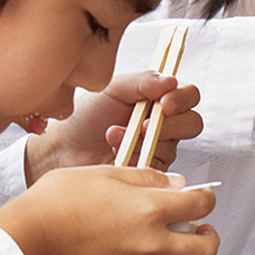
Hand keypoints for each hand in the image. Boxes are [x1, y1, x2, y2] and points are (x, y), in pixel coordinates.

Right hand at [0, 166, 218, 254]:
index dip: (206, 198)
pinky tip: (123, 251)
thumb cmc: (55, 202)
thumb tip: (172, 184)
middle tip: (200, 230)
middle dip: (208, 239)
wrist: (26, 238)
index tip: (201, 197)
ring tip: (159, 244)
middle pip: (203, 251)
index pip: (200, 206)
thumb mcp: (103, 173)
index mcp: (148, 209)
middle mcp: (148, 243)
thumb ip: (144, 178)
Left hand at [24, 71, 202, 182]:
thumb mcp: (112, 90)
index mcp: (156, 100)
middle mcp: (162, 125)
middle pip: (192, 123)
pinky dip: (136, 157)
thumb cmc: (84, 118)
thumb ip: (142, 81)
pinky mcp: (150, 174)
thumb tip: (170, 80)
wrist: (62, 149)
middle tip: (144, 125)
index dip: (183, 99)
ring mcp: (157, 150)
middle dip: (170, 124)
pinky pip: (158, 168)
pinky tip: (116, 153)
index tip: (165, 102)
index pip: (188, 96)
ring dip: (144, 140)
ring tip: (114, 135)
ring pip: (173, 146)